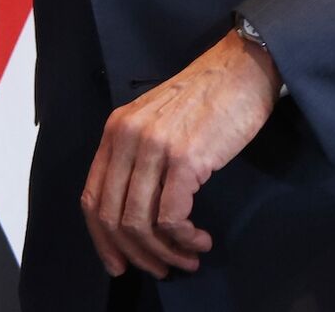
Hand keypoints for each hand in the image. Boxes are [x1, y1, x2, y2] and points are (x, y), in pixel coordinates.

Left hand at [80, 30, 282, 278]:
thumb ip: (138, 154)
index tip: (119, 262)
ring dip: (165, 253)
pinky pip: (171, 218)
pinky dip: (184, 239)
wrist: (243, 67)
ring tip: (188, 257)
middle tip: (160, 268)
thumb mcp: (156, 118)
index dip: (102, 240)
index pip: (92, 197)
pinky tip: (200, 240)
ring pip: (141, 224)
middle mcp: (129, 137)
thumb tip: (134, 213)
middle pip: (113, 217)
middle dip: (135, 254)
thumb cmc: (207, 96)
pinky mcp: (185, 158)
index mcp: (117, 128)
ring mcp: (156, 147)